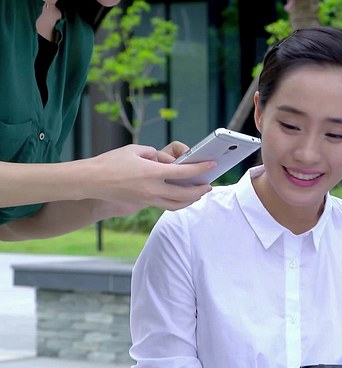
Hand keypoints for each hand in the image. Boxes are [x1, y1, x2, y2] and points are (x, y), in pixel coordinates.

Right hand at [87, 144, 214, 211]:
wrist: (90, 180)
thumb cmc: (111, 161)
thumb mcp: (135, 150)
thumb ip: (155, 154)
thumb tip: (169, 162)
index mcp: (153, 173)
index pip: (184, 173)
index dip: (201, 169)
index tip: (212, 166)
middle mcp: (153, 189)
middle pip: (185, 194)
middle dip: (200, 190)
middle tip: (209, 186)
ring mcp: (148, 199)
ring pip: (177, 204)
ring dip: (191, 200)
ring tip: (198, 194)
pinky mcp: (143, 203)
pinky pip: (166, 205)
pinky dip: (177, 203)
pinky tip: (182, 198)